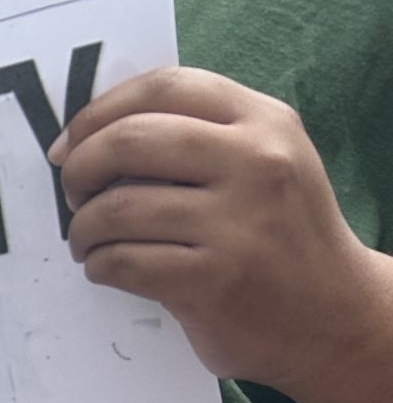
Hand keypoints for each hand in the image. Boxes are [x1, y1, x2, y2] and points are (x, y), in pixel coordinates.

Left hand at [57, 68, 392, 399]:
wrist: (332, 315)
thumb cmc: (278, 235)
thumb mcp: (263, 163)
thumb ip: (198, 137)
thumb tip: (91, 135)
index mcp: (264, 122)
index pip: (165, 87)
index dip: (99, 112)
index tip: (68, 144)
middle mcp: (257, 162)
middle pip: (129, 139)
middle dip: (80, 169)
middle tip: (73, 196)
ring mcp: (238, 222)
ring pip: (116, 208)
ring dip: (82, 229)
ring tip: (87, 242)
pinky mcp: (215, 279)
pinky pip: (123, 262)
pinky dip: (99, 266)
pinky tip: (107, 269)